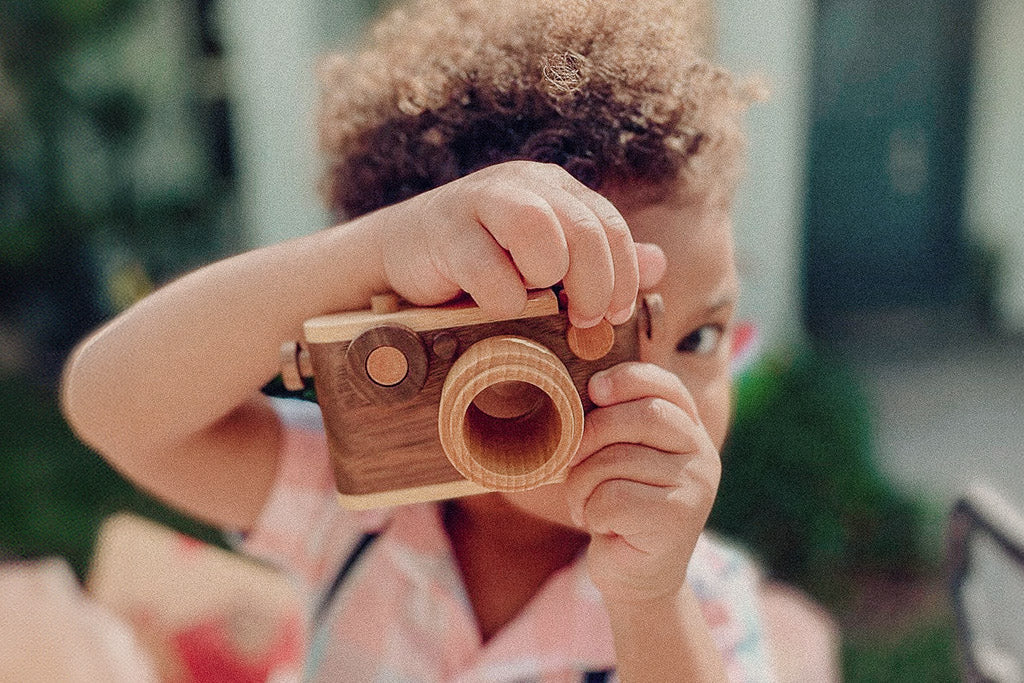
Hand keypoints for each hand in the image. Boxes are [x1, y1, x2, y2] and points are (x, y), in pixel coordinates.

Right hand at [377, 160, 665, 326]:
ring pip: (537, 228)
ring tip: (536, 304)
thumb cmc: (484, 265)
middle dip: (594, 283)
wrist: (404, 257)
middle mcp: (523, 185)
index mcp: (556, 190)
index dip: (622, 276)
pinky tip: (496, 309)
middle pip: (583, 228)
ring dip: (546, 277)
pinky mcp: (443, 230)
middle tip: (584, 321)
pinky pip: (486, 267)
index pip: (610, 226)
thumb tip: (659, 264)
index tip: (613, 316)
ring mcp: (480, 201)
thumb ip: (600, 264)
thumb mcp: (546, 264)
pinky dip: (500, 299)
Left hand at [564, 362, 720, 602]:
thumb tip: (587, 386)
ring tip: (586, 503)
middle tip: (571, 463)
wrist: (637, 575)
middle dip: (589, 436)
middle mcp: (702, 453)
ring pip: (617, 460)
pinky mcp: (677, 519)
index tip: (594, 390)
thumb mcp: (620, 457)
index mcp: (689, 429)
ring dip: (582, 484)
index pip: (665, 386)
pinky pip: (612, 497)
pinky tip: (601, 525)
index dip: (627, 379)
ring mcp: (695, 486)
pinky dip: (592, 511)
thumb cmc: (620, 506)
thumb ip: (615, 423)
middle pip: (639, 417)